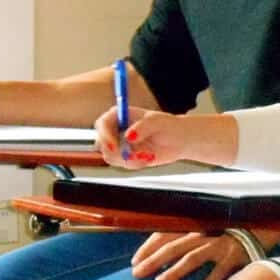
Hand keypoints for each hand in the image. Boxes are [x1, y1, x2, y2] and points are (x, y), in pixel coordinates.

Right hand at [94, 108, 234, 168]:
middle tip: (130, 156)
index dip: (104, 135)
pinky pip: (123, 164)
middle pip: (100, 142)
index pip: (102, 124)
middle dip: (112, 152)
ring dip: (129, 159)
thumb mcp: (158, 122)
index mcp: (119, 115)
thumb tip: (129, 136)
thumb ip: (142, 127)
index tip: (114, 146)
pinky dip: (136, 163)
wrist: (179, 140)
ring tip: (148, 155)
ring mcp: (119, 144)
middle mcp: (115, 129)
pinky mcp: (125, 156)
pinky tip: (149, 157)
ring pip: (111, 156)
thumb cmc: (168, 125)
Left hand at [131, 229, 279, 279]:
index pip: (166, 234)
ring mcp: (221, 245)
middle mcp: (206, 234)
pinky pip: (221, 271)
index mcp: (196, 228)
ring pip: (193, 257)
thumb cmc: (231, 235)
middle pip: (174, 246)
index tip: (134, 262)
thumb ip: (188, 241)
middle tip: (137, 274)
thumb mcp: (208, 233)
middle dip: (153, 260)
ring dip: (175, 270)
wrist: (265, 228)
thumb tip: (162, 255)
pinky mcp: (237, 257)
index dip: (148, 248)